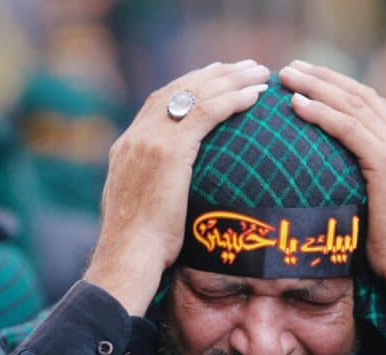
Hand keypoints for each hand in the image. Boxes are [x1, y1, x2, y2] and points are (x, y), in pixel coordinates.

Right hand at [85, 60, 269, 314]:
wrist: (127, 258)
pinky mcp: (168, 151)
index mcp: (128, 148)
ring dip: (230, 80)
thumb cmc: (142, 249)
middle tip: (242, 66)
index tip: (214, 77)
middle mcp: (136, 137)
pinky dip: (232, 100)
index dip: (189, 86)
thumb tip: (177, 196)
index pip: (160, 103)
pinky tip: (255, 96)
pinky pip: (206, 113)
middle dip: (213, 75)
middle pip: (178, 90)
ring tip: (258, 73)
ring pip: (194, 95)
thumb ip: (158, 190)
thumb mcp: (146, 210)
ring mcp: (149, 141)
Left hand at [279, 60, 385, 318]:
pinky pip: (350, 130)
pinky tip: (297, 105)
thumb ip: (368, 183)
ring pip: (355, 107)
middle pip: (363, 97)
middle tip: (293, 68)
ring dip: (318, 88)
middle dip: (325, 78)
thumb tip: (334, 181)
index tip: (312, 79)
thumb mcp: (381, 207)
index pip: (374, 106)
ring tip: (288, 77)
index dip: (341, 88)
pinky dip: (322, 114)